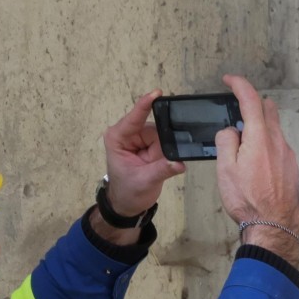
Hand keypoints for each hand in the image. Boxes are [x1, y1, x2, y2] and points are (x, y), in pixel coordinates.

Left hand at [102, 90, 184, 216]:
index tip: (157, 93)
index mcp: (118, 138)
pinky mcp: (151, 145)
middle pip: (154, 128)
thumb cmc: (128, 192)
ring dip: (166, 150)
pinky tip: (168, 160)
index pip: (134, 118)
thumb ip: (162, 170)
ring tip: (159, 166)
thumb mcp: (144, 182)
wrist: (128, 205)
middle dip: (163, 141)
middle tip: (161, 159)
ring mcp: (141, 138)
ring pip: (163, 135)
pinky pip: (167, 142)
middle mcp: (129, 134)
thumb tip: (180, 162)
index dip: (145, 105)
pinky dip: (170, 151)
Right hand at [214, 75, 298, 264]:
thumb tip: (231, 130)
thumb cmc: (248, 200)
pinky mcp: (292, 167)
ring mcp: (288, 154)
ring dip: (259, 129)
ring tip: (242, 148)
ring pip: (274, 130)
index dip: (239, 85)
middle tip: (235, 114)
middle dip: (252, 104)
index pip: (251, 100)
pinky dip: (266, 146)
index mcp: (261, 137)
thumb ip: (226, 141)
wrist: (274, 226)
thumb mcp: (226, 169)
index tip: (229, 81)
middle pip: (268, 110)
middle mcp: (279, 141)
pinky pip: (278, 147)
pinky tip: (256, 164)